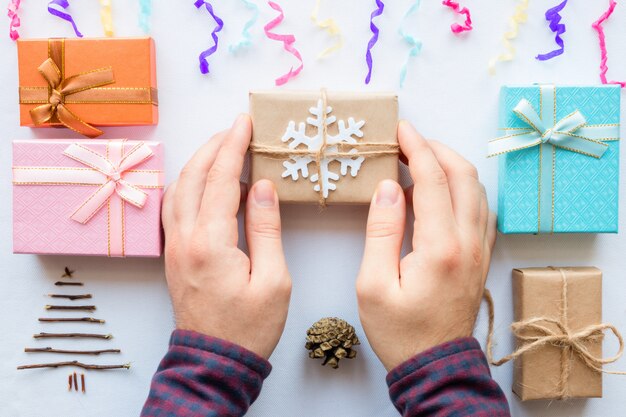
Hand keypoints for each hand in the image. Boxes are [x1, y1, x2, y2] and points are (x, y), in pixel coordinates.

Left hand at [161, 114, 291, 358]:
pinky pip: (173, 207)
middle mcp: (184, 238)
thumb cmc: (249, 326)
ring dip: (198, 163)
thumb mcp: (273, 279)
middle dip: (214, 146)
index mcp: (211, 242)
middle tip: (234, 127)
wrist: (214, 359)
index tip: (244, 122)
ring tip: (219, 147)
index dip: (233, 146)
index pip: (221, 180)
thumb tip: (261, 187)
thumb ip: (265, 228)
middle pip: (193, 177)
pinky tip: (199, 181)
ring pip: (178, 189)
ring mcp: (174, 246)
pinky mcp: (173, 255)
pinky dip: (186, 184)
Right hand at [356, 121, 495, 370]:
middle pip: (464, 175)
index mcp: (441, 247)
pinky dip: (462, 189)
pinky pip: (480, 209)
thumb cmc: (399, 330)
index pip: (433, 180)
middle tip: (408, 141)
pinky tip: (440, 194)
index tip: (401, 130)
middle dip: (437, 148)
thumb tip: (389, 187)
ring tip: (420, 163)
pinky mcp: (482, 257)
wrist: (435, 364)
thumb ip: (381, 230)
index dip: (416, 147)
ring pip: (477, 190)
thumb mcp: (373, 284)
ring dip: (451, 167)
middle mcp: (469, 242)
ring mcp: (480, 249)